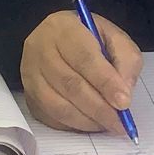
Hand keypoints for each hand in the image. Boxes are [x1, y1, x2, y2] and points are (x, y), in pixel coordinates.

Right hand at [21, 12, 142, 132]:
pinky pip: (50, 117)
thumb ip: (126, 61)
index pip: (85, 58)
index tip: (124, 103)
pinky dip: (73, 125)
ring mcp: (31, 74)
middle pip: (70, 85)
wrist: (56, 39)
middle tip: (120, 123)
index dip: (105, 83)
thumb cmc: (89, 39)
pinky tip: (90, 123)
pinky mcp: (28, 94)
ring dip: (87, 120)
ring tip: (108, 125)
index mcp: (64, 29)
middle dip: (99, 108)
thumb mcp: (114, 38)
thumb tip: (124, 95)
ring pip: (58, 105)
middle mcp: (41, 50)